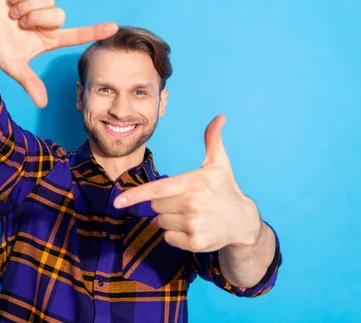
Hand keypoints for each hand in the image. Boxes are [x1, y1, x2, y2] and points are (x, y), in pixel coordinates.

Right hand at [0, 0, 117, 106]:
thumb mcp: (12, 65)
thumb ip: (29, 82)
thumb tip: (43, 104)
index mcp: (48, 39)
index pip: (76, 35)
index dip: (94, 31)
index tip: (114, 28)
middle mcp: (47, 21)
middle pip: (59, 14)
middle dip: (37, 18)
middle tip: (19, 24)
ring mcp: (39, 4)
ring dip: (27, 6)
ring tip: (11, 14)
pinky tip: (10, 0)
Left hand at [113, 115, 261, 252]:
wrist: (243, 221)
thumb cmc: (225, 189)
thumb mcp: (219, 163)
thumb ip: (212, 140)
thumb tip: (219, 117)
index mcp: (193, 182)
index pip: (157, 190)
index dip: (135, 195)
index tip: (117, 201)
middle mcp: (193, 204)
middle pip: (155, 206)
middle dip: (164, 203)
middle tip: (184, 201)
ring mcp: (194, 224)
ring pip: (161, 222)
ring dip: (169, 219)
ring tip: (191, 214)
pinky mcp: (195, 243)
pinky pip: (168, 237)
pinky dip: (175, 235)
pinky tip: (192, 228)